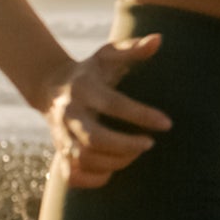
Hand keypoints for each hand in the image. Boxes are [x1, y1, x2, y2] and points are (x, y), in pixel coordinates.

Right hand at [41, 34, 171, 189]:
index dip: (142, 115)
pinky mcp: (59, 153)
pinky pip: (73, 177)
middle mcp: (70, 114)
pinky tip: (114, 170)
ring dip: (116, 162)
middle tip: (150, 144)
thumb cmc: (92, 70)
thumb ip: (134, 48)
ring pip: (85, 159)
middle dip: (126, 146)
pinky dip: (95, 180)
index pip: (114, 104)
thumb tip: (159, 39)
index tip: (167, 123)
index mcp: (84, 89)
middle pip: (94, 139)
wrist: (51, 87)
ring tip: (137, 151)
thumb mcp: (110, 54)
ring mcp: (61, 136)